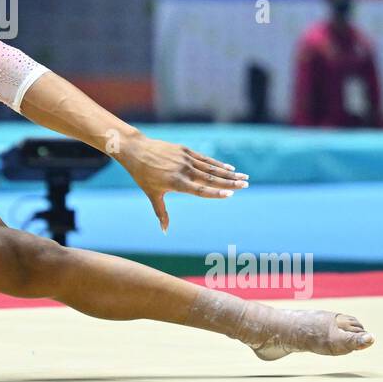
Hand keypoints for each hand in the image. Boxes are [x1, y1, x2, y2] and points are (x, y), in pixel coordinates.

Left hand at [113, 134, 248, 232]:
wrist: (137, 150)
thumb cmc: (143, 175)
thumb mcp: (152, 194)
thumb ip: (161, 213)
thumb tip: (164, 231)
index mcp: (176, 183)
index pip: (200, 190)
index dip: (216, 193)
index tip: (230, 195)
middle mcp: (183, 170)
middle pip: (211, 178)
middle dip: (229, 182)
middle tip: (245, 185)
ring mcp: (185, 159)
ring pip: (211, 168)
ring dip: (228, 173)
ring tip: (243, 177)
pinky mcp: (185, 150)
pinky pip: (204, 159)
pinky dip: (217, 164)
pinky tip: (229, 168)